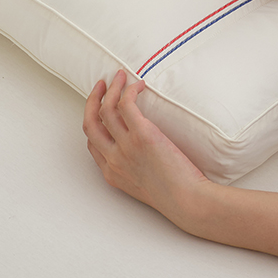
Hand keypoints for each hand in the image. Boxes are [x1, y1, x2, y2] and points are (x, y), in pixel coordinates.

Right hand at [83, 70, 210, 227]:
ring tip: (120, 76)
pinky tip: (138, 84)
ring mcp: (126, 146)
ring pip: (107, 108)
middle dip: (92, 100)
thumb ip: (137, 167)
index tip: (100, 108)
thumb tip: (145, 149)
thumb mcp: (144, 185)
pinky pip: (127, 104)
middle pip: (91, 123)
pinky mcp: (143, 135)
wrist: (187, 201)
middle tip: (100, 85)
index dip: (93, 121)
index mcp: (112, 173)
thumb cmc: (175, 195)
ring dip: (111, 88)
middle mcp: (114, 159)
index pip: (92, 143)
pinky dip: (129, 90)